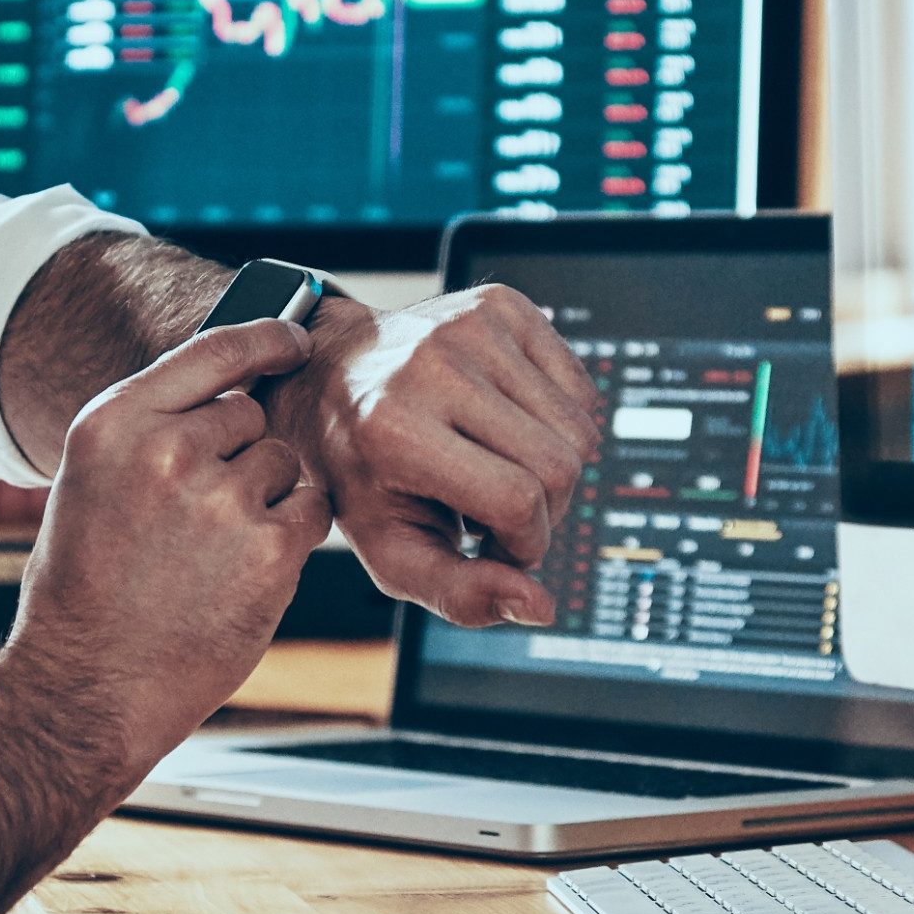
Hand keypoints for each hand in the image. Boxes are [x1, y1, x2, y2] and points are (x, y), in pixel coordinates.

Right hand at [0, 317, 333, 773]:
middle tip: (200, 518)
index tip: (295, 337)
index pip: (210, 352)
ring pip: (284, 464)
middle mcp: (167, 449)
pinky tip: (242, 572)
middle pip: (251, 415)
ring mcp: (221, 498)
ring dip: (267, 499)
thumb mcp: (90, 486)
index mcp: (113, 424)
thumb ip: (152, 434)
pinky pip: (312, 510)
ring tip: (211, 555)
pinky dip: (291, 536)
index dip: (264, 338)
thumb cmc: (83, 593)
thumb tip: (235, 398)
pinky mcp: (269, 549)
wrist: (85, 687)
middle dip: (240, 455)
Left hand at [274, 286, 607, 627]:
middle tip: (499, 511)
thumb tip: (541, 607)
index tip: (498, 546)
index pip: (518, 500)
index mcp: (395, 429)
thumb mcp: (388, 547)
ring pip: (580, 428)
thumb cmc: (360, 471)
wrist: (332, 378)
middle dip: (547, 509)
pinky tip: (509, 430)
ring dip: (553, 468)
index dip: (525, 542)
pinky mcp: (501, 306)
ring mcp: (470, 326)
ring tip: (498, 468)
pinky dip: (559, 424)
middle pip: (559, 464)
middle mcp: (434, 365)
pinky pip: (581, 388)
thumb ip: (460, 594)